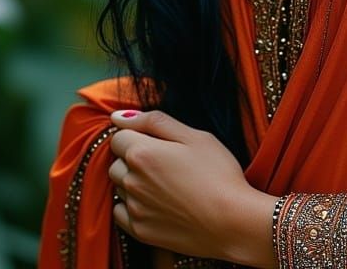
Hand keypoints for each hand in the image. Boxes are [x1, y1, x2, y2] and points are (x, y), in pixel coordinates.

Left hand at [108, 108, 276, 265]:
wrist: (231, 221)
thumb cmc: (217, 173)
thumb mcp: (194, 136)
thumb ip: (155, 121)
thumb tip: (118, 116)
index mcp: (143, 153)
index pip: (118, 137)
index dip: (136, 135)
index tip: (158, 142)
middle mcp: (131, 181)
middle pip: (116, 162)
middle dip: (132, 158)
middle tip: (164, 161)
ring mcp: (134, 209)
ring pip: (119, 187)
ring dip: (133, 181)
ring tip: (165, 183)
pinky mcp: (139, 231)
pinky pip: (120, 213)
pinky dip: (132, 205)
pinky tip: (157, 202)